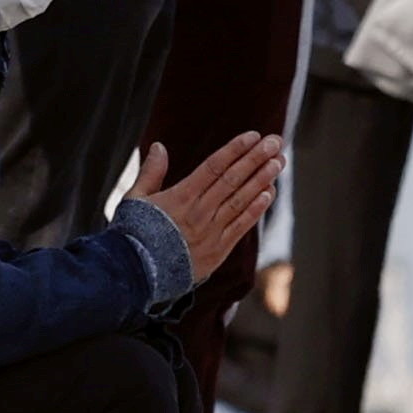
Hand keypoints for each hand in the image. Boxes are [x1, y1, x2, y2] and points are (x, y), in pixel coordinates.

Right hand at [128, 132, 283, 280]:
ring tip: (278, 162)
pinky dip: (256, 209)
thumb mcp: (135, 199)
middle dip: (256, 158)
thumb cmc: (134, 235)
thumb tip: (159, 146)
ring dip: (262, 180)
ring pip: (241, 200)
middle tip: (275, 141)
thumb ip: (151, 172)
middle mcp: (199, 212)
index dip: (235, 149)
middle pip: (233, 179)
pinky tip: (269, 194)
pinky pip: (241, 226)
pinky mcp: (217, 251)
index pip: (214, 166)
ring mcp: (211, 232)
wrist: (136, 276)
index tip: (253, 136)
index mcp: (180, 196)